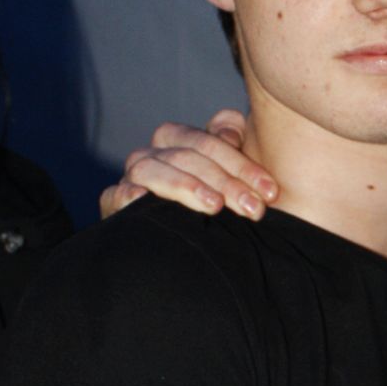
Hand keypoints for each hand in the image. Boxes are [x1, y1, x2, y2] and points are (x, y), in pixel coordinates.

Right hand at [99, 110, 275, 219]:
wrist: (189, 255)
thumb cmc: (219, 205)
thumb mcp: (233, 175)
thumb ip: (232, 141)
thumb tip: (229, 130)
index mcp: (179, 141)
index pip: (208, 142)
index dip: (241, 164)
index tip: (270, 192)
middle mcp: (154, 155)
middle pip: (186, 156)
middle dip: (224, 181)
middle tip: (253, 208)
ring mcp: (133, 178)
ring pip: (152, 169)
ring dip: (185, 186)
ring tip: (214, 206)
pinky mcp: (115, 204)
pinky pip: (115, 194)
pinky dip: (128, 195)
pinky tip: (146, 200)